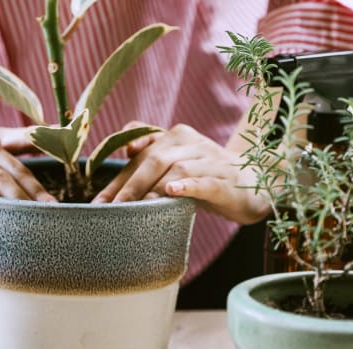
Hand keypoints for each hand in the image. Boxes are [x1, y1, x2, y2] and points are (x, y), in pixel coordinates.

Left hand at [92, 123, 268, 223]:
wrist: (253, 184)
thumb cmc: (205, 177)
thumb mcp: (175, 165)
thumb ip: (149, 159)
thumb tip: (122, 155)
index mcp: (176, 136)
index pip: (140, 155)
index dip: (118, 179)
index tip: (99, 202)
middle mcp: (192, 143)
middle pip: (155, 159)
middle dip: (131, 185)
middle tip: (114, 209)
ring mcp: (211, 160)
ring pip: (177, 169)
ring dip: (154, 189)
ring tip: (136, 208)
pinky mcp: (227, 180)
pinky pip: (205, 181)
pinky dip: (188, 185)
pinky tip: (172, 192)